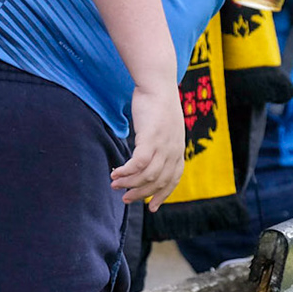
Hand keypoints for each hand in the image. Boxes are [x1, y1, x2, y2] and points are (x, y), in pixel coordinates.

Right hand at [114, 82, 186, 208]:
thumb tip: (151, 153)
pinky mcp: (151, 138)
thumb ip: (162, 142)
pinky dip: (126, 172)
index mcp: (178, 149)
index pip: (172, 180)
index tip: (152, 208)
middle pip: (158, 182)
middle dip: (141, 193)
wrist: (158, 83)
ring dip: (129, 183)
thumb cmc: (157, 103)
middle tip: (124, 198)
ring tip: (114, 184)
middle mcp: (173, 150)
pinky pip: (138, 164)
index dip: (162, 195)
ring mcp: (163, 145)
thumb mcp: (165, 127)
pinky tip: (115, 173)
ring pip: (147, 175)